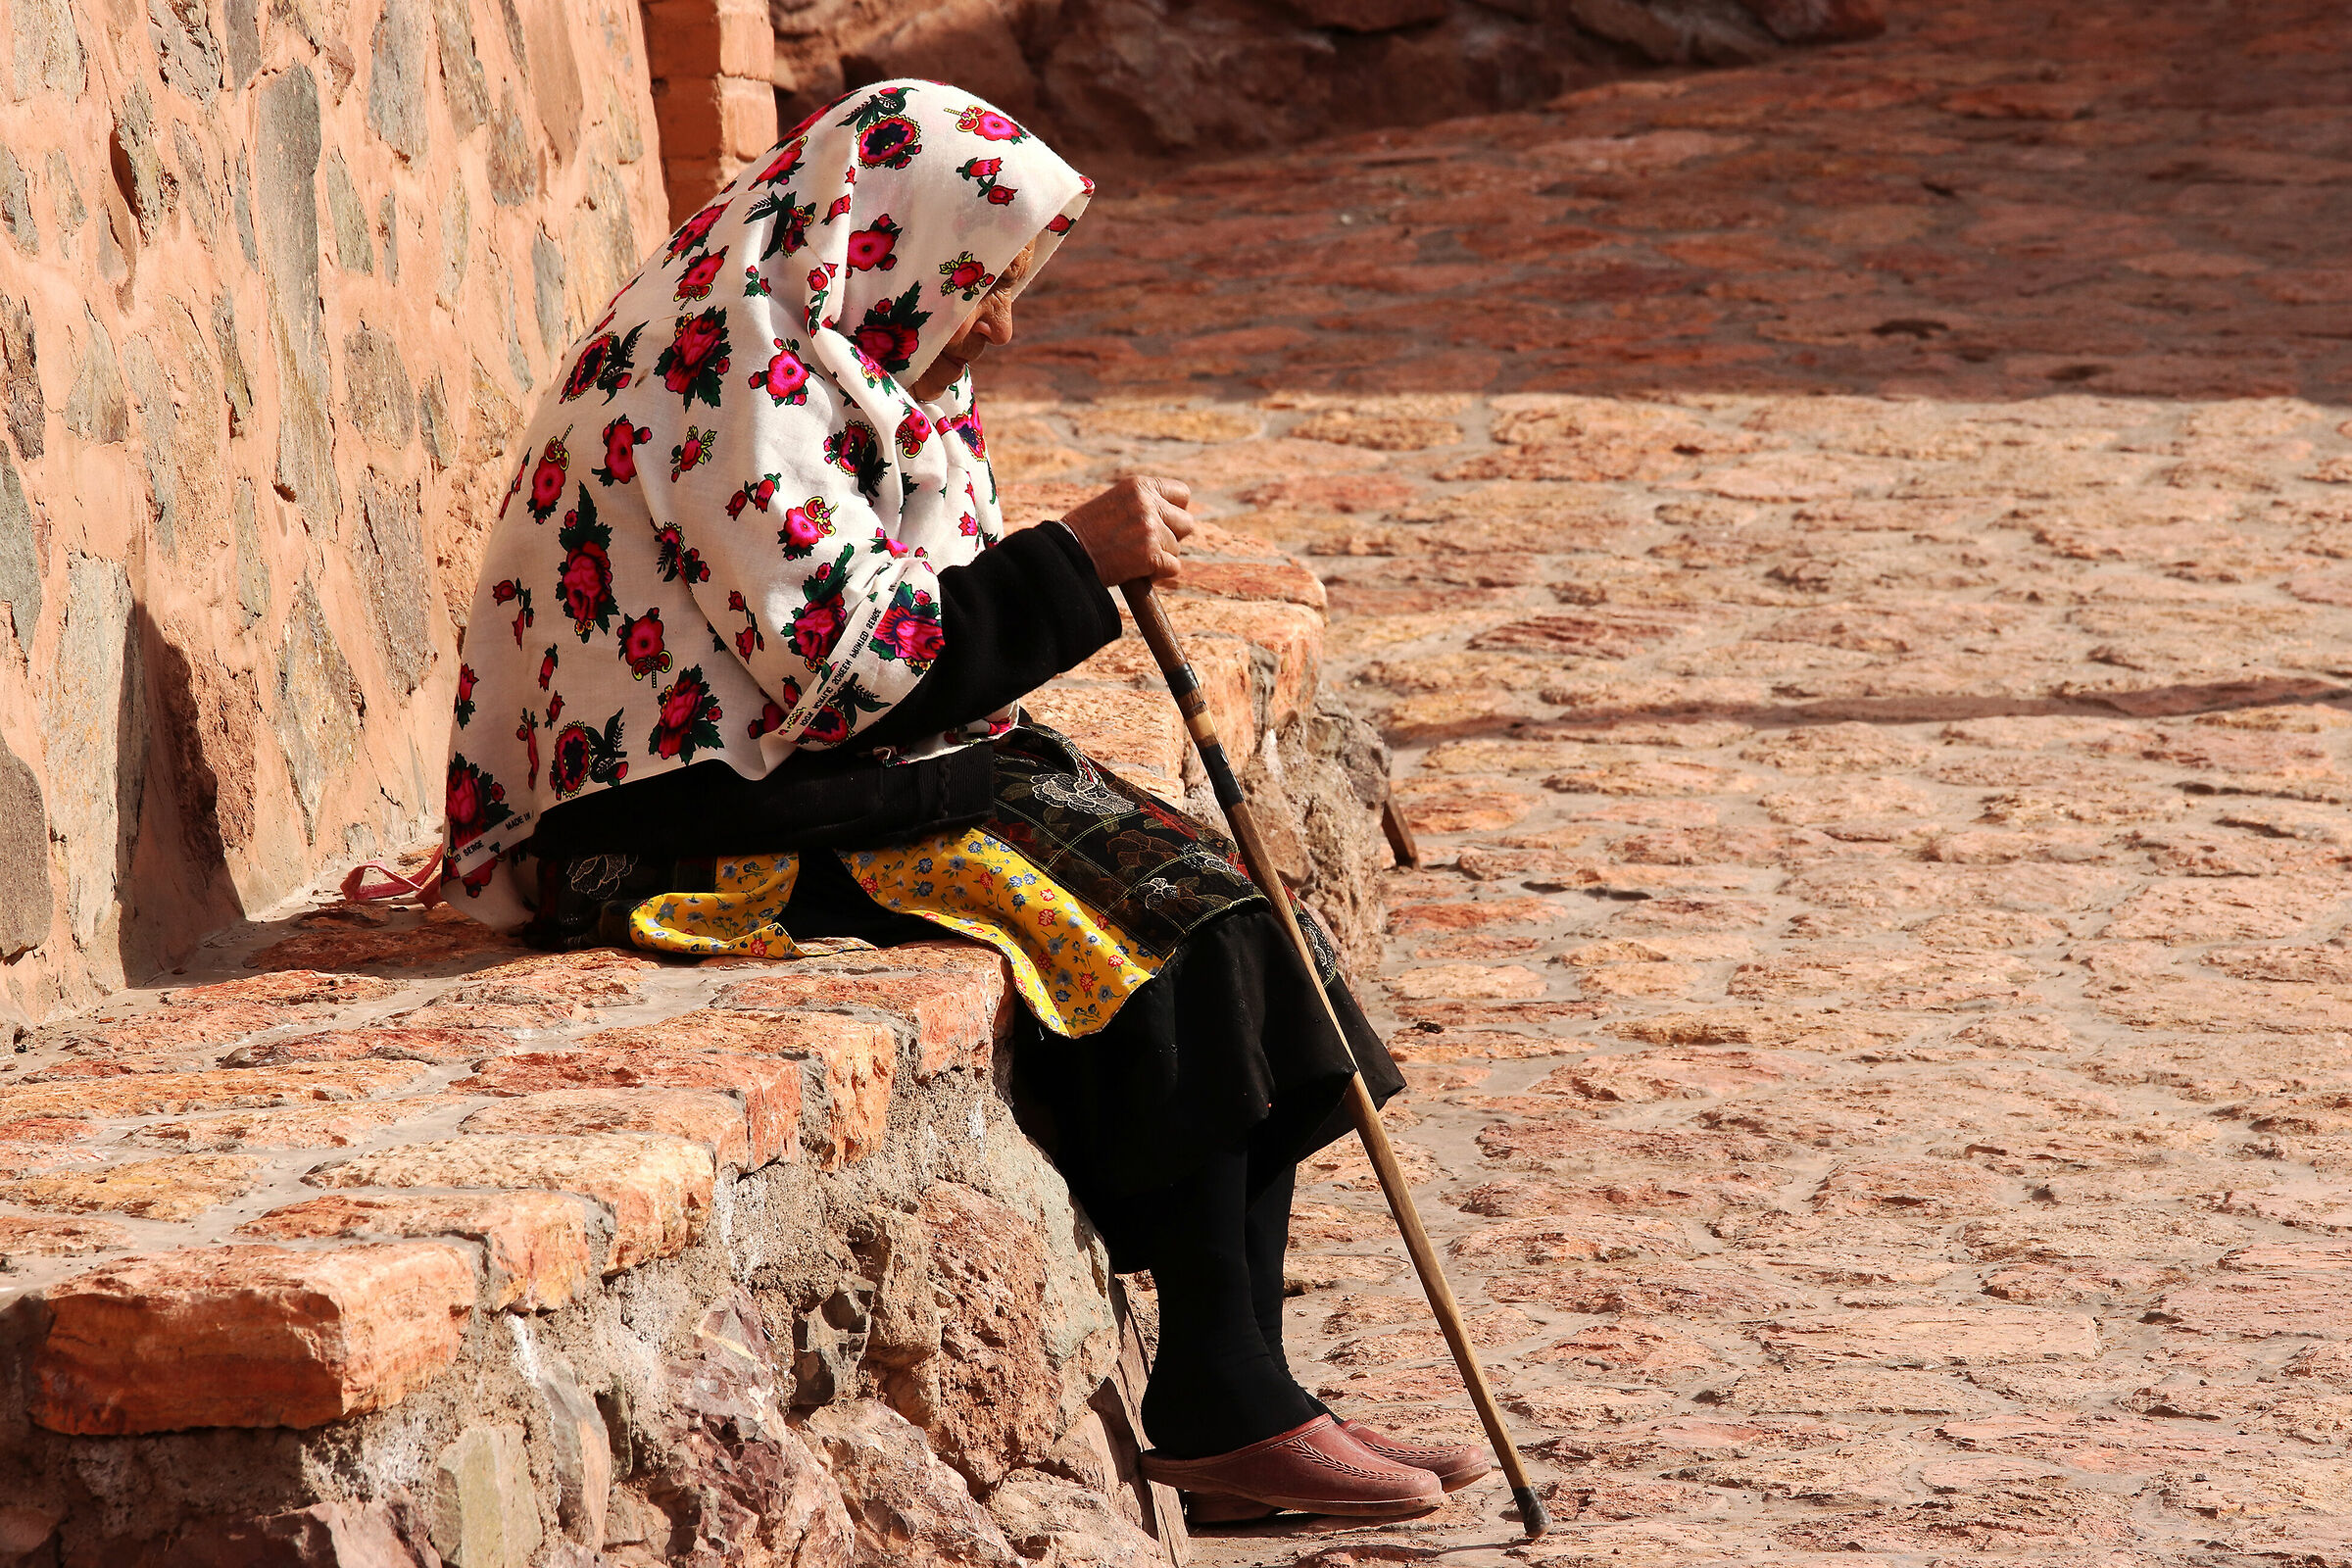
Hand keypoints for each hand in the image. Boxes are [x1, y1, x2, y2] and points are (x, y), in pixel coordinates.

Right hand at [1059, 476, 1193, 587]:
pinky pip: (1173, 567)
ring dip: (1161, 557)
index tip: (1161, 523)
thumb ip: (1143, 505)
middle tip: (1148, 545)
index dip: (1174, 512)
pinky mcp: (1151, 554)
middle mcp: (1148, 503)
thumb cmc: (1086, 532)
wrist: (1065, 554)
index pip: (1182, 494)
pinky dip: (1158, 574)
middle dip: (1171, 537)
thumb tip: (1174, 519)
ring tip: (1133, 558)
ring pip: (1176, 548)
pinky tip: (1137, 571)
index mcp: (1139, 486)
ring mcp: (1151, 529)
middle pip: (1186, 523)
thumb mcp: (1115, 503)